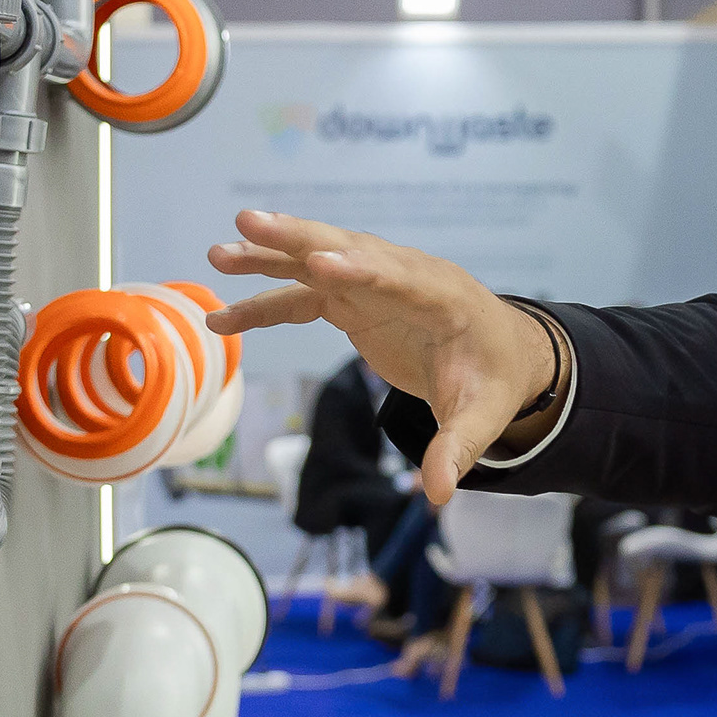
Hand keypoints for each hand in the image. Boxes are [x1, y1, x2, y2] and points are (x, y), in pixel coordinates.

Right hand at [203, 209, 559, 503]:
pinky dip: (266, 303)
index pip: (400, 279)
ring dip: (269, 255)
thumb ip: (457, 448)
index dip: (361, 270)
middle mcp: (405, 276)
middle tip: (249, 223)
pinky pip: (304, 295)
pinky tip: (223, 317)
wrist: (498, 352)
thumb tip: (439, 493)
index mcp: (443, 298)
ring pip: (317, 260)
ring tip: (218, 254)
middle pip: (349, 250)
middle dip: (299, 238)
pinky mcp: (354, 297)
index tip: (319, 264)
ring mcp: (374, 282)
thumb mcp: (482, 417)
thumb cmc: (493, 380)